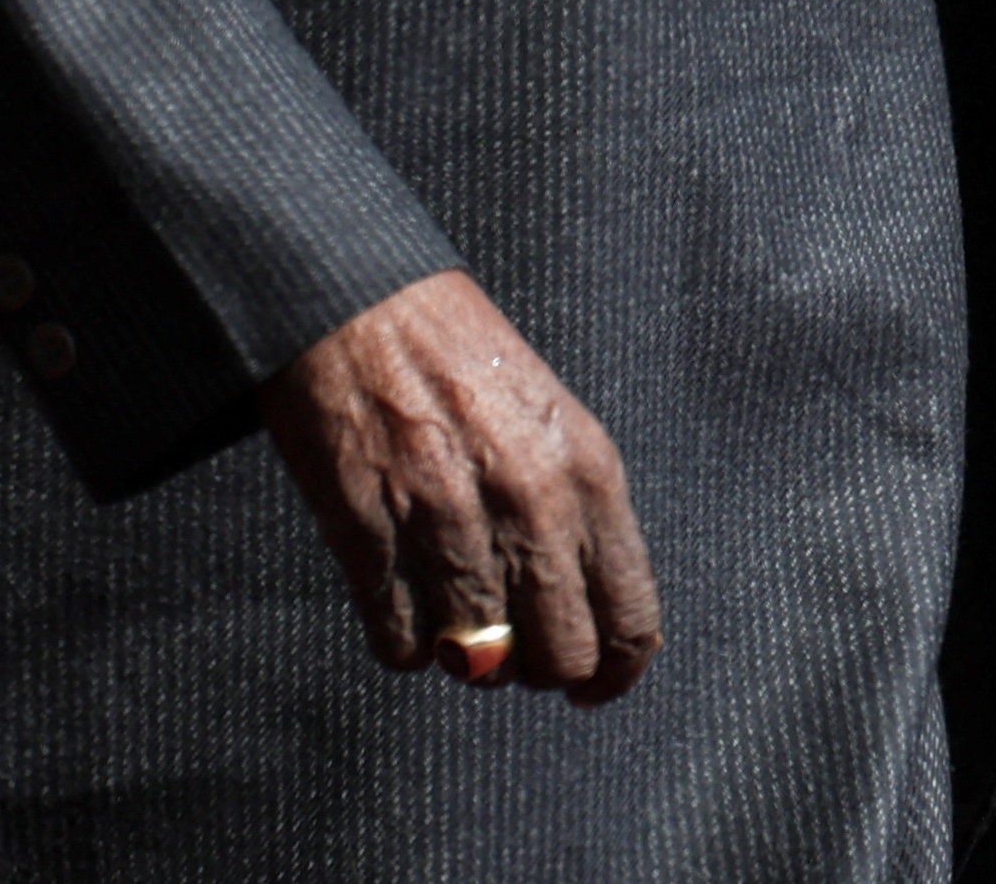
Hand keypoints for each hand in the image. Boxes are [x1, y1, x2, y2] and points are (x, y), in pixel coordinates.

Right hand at [260, 272, 660, 704]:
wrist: (365, 310)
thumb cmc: (465, 364)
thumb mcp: (555, 426)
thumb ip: (580, 518)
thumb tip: (591, 619)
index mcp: (588, 473)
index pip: (630, 616)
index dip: (615, 671)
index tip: (595, 687)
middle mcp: (529, 504)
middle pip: (558, 658)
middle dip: (539, 669)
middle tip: (517, 649)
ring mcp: (448, 524)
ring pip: (479, 661)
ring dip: (467, 655)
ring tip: (455, 612)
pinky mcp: (371, 537)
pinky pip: (401, 646)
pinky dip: (406, 644)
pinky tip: (406, 602)